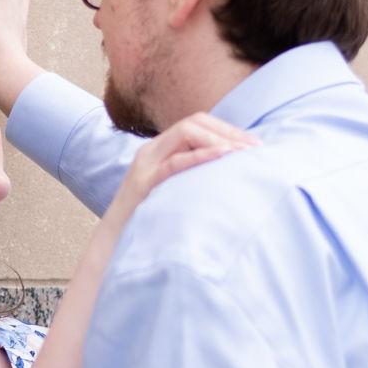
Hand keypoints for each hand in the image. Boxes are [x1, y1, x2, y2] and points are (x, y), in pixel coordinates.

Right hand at [103, 112, 256, 233]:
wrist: (113, 246)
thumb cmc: (148, 223)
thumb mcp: (173, 192)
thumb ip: (192, 178)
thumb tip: (231, 176)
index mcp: (160, 150)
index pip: (197, 123)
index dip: (227, 130)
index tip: (254, 145)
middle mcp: (151, 151)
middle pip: (194, 122)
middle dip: (228, 131)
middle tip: (254, 148)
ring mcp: (146, 165)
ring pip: (185, 133)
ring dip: (219, 140)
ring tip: (243, 153)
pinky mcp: (144, 184)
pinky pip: (175, 162)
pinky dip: (202, 156)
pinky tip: (224, 157)